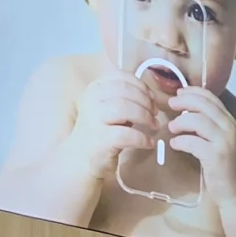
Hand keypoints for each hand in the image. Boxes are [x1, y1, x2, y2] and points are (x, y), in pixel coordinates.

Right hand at [65, 63, 165, 179]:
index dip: (141, 86)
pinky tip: (149, 143)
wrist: (81, 159)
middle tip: (155, 113)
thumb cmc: (100, 131)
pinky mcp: (100, 139)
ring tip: (154, 126)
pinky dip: (142, 138)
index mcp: (94, 89)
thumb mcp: (109, 108)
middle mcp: (92, 100)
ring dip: (145, 117)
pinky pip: (127, 135)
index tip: (152, 97)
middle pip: (125, 90)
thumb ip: (125, 98)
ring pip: (126, 108)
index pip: (121, 77)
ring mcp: (94, 119)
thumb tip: (150, 95)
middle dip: (146, 101)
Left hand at [164, 85, 235, 207]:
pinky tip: (175, 144)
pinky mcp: (216, 157)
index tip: (179, 93)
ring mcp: (224, 142)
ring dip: (180, 122)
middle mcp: (230, 129)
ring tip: (172, 128)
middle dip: (184, 102)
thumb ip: (210, 126)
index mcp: (230, 122)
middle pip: (203, 105)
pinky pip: (193, 142)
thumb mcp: (221, 141)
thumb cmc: (225, 168)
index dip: (193, 92)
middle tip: (170, 105)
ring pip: (198, 120)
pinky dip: (180, 141)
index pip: (211, 98)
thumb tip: (186, 111)